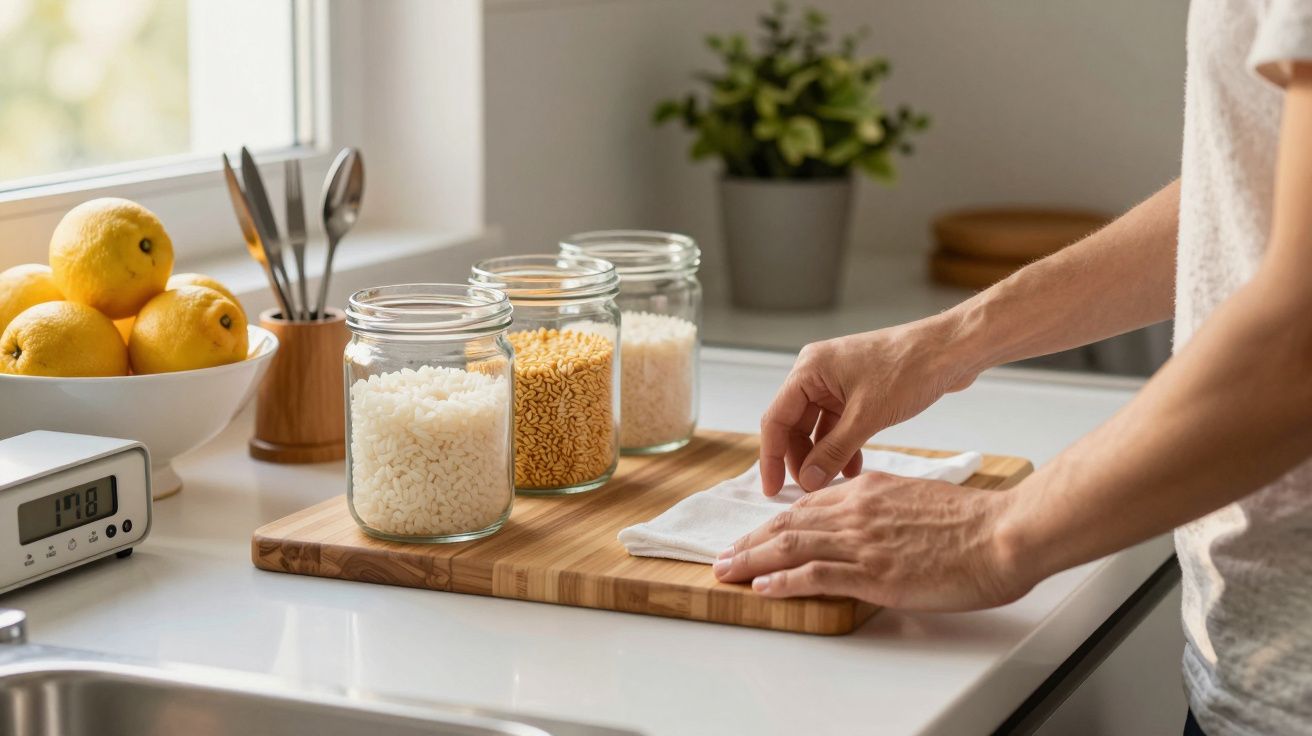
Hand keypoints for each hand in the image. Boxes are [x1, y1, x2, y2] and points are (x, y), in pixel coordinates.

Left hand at [712, 472, 1034, 610]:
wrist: (1000, 534)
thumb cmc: (972, 521)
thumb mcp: (917, 498)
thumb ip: (885, 507)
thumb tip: (869, 522)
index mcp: (868, 490)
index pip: (807, 505)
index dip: (775, 522)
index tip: (756, 534)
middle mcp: (857, 511)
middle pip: (789, 525)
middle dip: (751, 542)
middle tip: (725, 556)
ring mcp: (862, 542)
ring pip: (792, 547)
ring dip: (753, 560)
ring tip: (727, 570)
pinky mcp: (873, 572)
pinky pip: (816, 575)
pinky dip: (784, 581)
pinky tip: (763, 586)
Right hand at [760, 318, 979, 494]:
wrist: (952, 350)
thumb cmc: (910, 369)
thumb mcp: (867, 417)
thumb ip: (833, 451)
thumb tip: (807, 480)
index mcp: (809, 369)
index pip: (776, 419)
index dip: (772, 457)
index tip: (771, 488)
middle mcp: (818, 373)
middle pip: (795, 424)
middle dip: (801, 458)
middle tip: (808, 490)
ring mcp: (838, 381)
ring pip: (818, 427)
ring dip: (823, 455)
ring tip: (831, 482)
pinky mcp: (857, 389)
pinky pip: (839, 423)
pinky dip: (842, 445)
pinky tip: (852, 468)